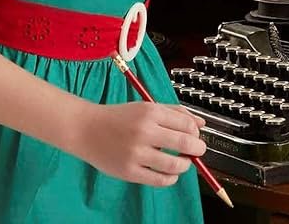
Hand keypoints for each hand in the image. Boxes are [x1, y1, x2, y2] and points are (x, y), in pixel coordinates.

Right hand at [73, 101, 206, 185]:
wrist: (87, 129)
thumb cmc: (119, 117)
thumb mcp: (146, 107)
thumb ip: (175, 113)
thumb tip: (201, 123)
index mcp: (150, 112)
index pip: (187, 124)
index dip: (196, 133)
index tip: (195, 136)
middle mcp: (144, 131)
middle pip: (184, 143)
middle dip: (197, 149)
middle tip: (197, 151)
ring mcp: (136, 153)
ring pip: (174, 164)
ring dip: (185, 165)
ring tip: (183, 162)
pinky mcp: (129, 171)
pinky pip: (159, 180)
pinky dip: (170, 179)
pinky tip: (170, 174)